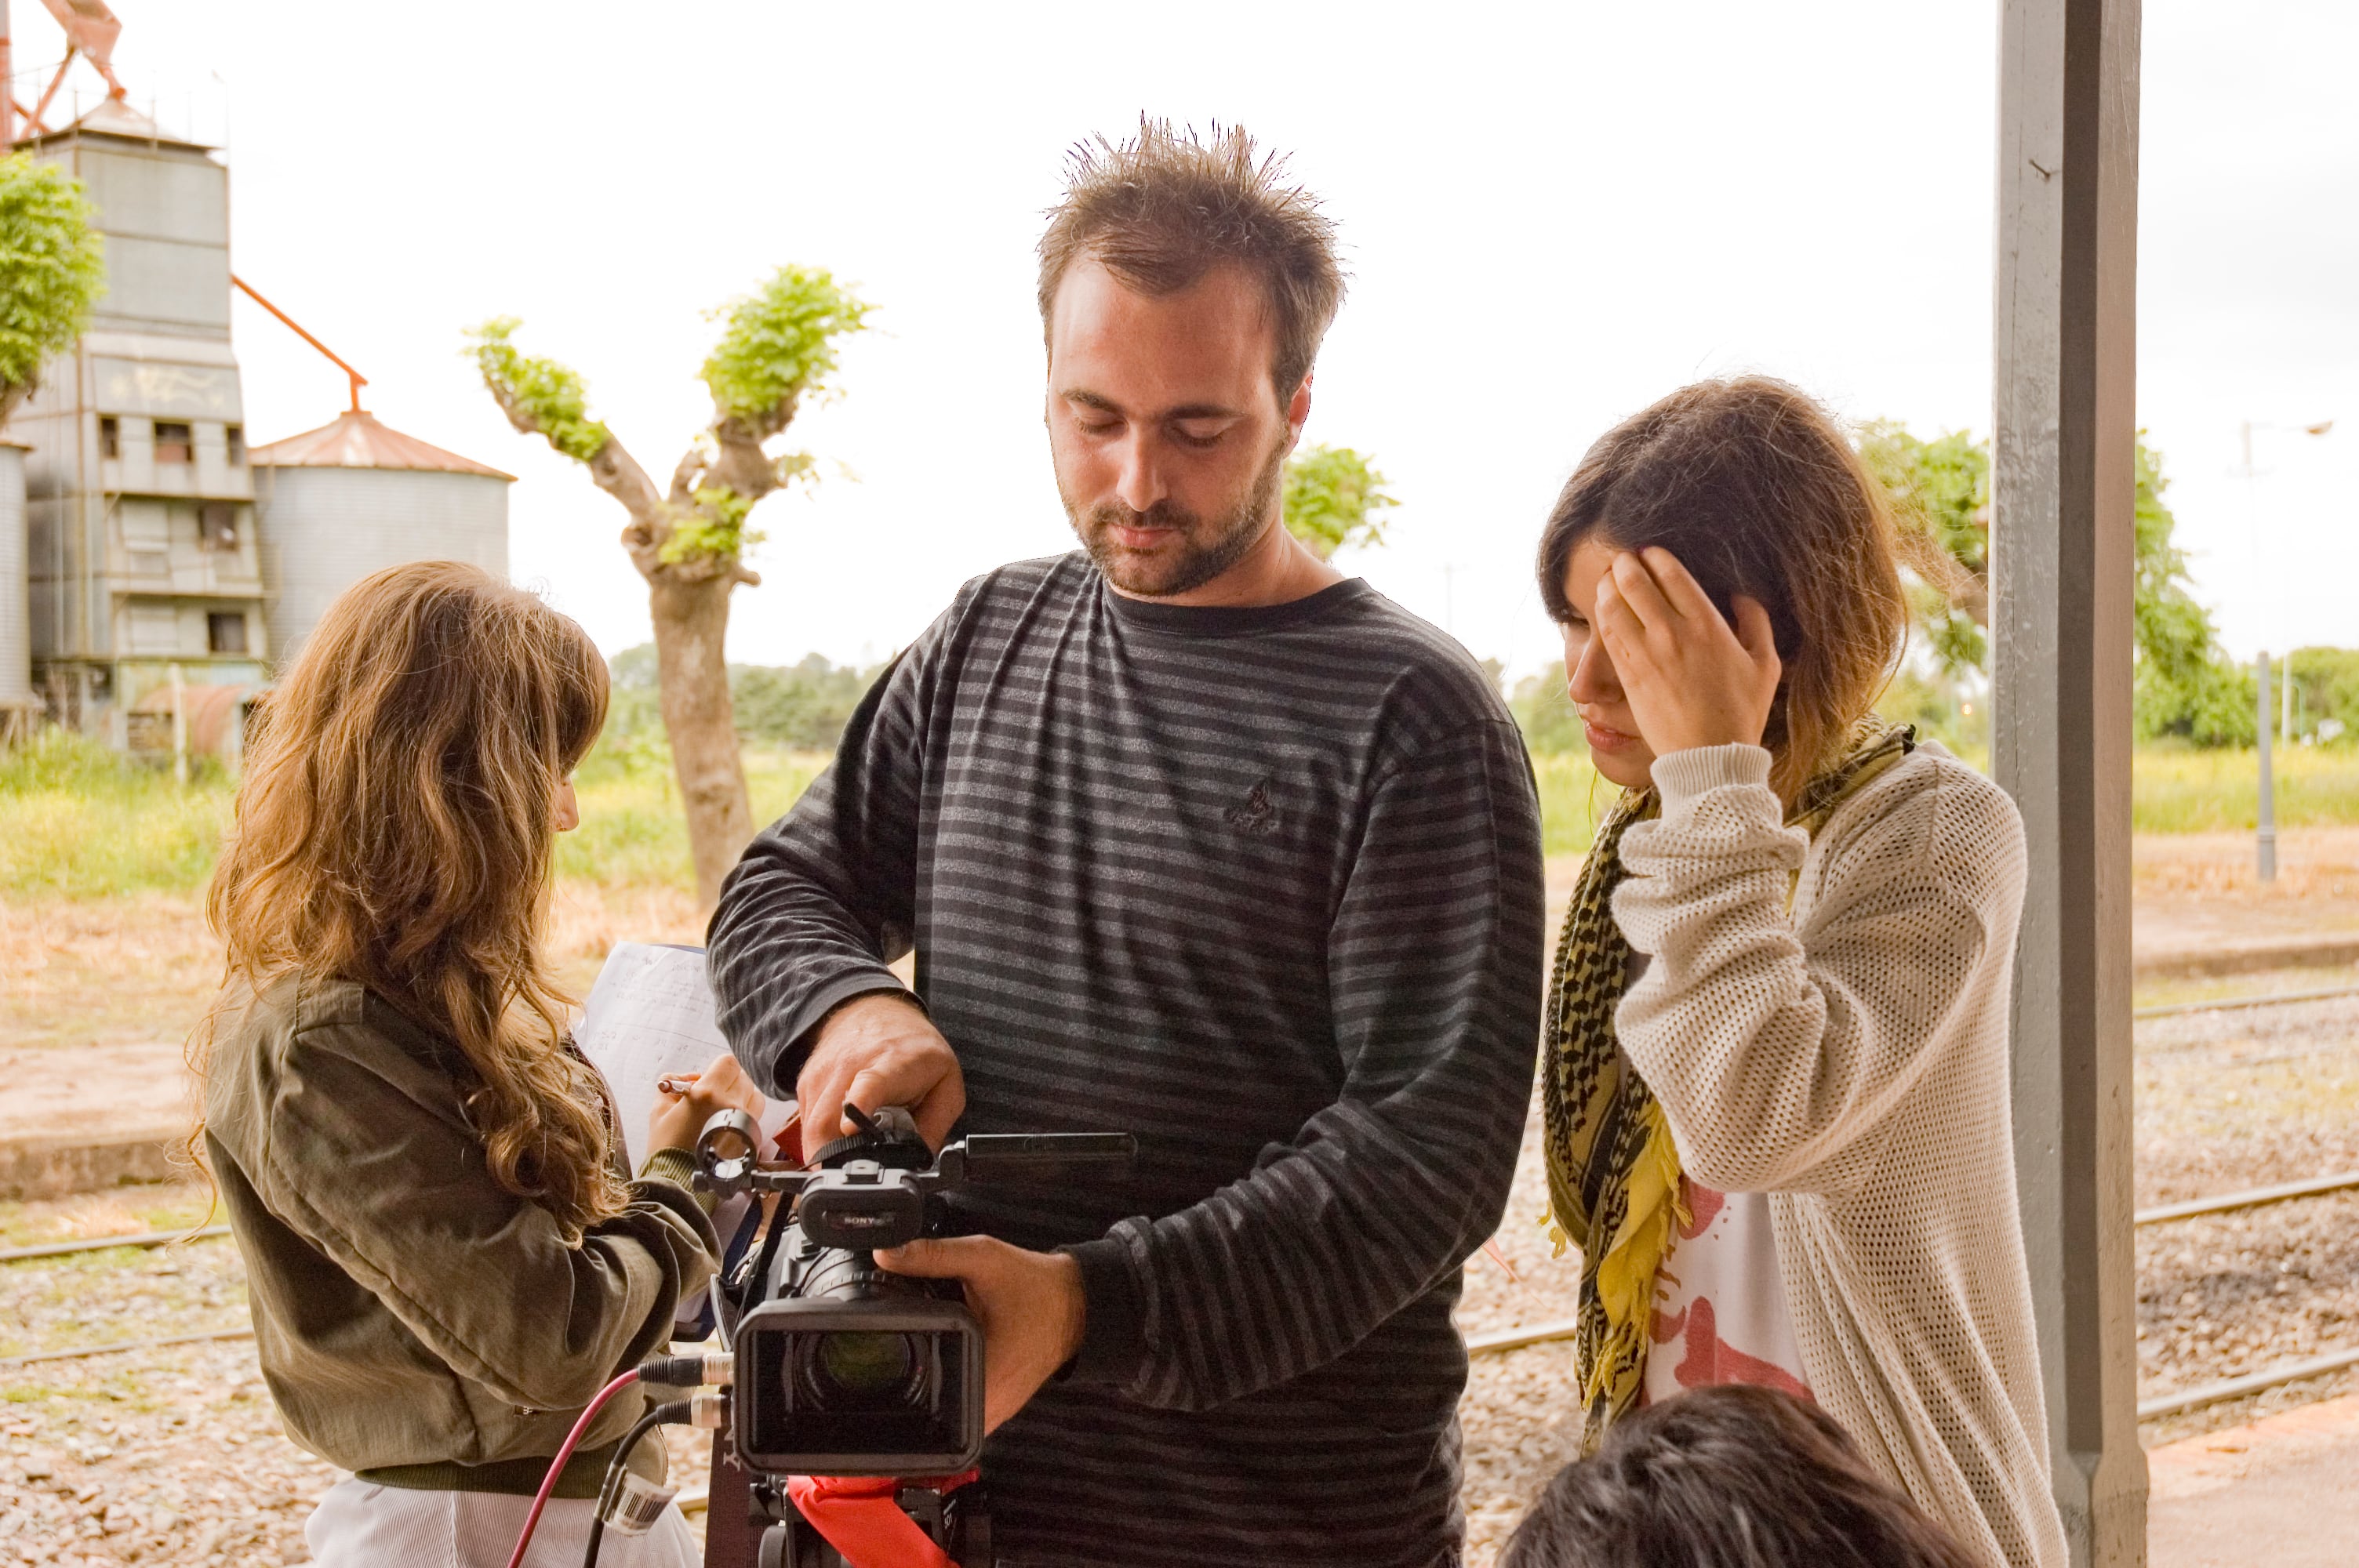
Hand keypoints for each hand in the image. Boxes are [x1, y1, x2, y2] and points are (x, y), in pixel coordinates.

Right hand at [647, 1051, 764, 1154]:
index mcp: (707, 1094)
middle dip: (728, 1082)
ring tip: (723, 1108)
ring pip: (755, 1095)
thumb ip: (672, 1083)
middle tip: (713, 1094)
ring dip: (742, 1096)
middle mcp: (729, 1105)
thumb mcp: (659, 1109)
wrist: (677, 1180)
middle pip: (743, 1077)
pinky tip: (727, 1123)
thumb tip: (692, 1077)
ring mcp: (743, 1122)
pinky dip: (745, 1114)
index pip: (729, 1063)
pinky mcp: (749, 1138)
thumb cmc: (667, 1147)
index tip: (709, 1077)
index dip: (718, 1067)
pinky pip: (756, 1116)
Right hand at [798, 992, 964, 1154]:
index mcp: (891, 1066)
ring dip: (827, 1153)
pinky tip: (840, 1133)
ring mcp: (823, 1075)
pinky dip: (819, 1138)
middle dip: (834, 1160)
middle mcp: (850, 1067)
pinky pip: (805, 1123)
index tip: (851, 1127)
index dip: (858, 1106)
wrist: (872, 1010)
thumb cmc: (913, 1049)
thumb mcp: (946, 1084)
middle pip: (827, 1120)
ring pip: (810, 1129)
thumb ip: (935, 1126)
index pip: (870, 1084)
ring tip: (854, 1151)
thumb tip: (919, 1161)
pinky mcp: (806, 1083)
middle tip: (856, 1175)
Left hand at [874, 1236, 1084, 1431]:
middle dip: (905, 1398)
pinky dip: (949, 1396)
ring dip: (928, 1401)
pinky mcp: (1001, 1406)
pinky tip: (938, 1372)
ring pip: (948, 1426)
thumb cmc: (1034, 1285)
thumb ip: (933, 1256)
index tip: (875, 1378)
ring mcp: (998, 1412)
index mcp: (984, 1376)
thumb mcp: (983, 1259)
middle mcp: (991, 1406)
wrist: (1076, 1302)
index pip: (926, 1411)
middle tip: (880, 1371)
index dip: (894, 1395)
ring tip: (902, 1373)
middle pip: (932, 1424)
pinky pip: (966, 1413)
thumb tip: (886, 1253)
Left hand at [1591, 547, 1781, 757]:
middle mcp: (1673, 634)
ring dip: (1608, 585)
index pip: (1671, 574)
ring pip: (1614, 605)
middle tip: (1624, 558)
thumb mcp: (1765, 665)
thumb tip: (1742, 596)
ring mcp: (1647, 654)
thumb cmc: (1741, 712)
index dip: (1654, 556)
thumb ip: (1757, 622)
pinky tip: (1604, 608)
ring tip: (1609, 578)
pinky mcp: (1628, 675)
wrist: (1710, 756)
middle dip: (1625, 563)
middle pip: (1636, 582)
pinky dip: (1603, 614)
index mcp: (1708, 625)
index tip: (1649, 551)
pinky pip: (1607, 634)